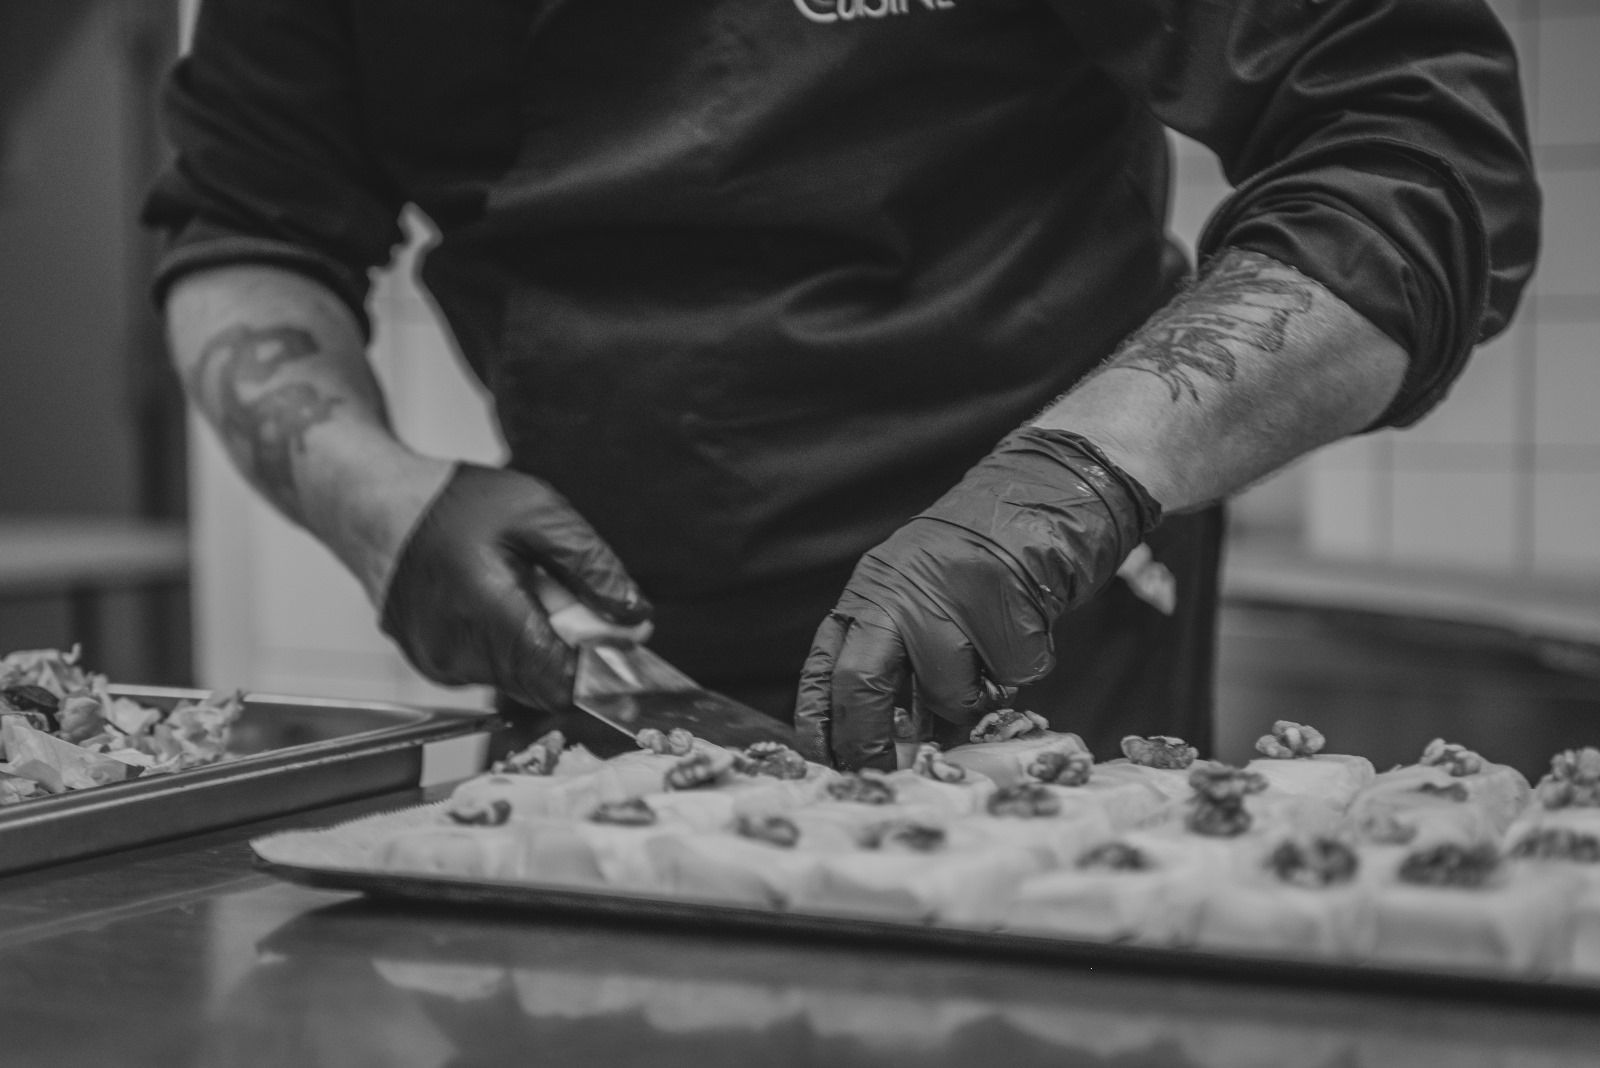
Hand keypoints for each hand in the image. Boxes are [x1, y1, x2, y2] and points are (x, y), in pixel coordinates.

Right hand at [379, 463, 651, 710]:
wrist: (379, 508)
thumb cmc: (457, 504)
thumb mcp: (541, 514)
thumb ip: (593, 569)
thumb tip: (635, 619)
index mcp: (490, 614)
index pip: (563, 683)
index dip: (601, 670)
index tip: (620, 640)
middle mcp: (460, 653)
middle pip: (546, 682)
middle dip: (572, 649)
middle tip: (566, 596)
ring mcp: (441, 665)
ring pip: (520, 678)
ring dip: (540, 644)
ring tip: (521, 589)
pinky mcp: (433, 666)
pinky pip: (491, 669)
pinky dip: (510, 644)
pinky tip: (496, 601)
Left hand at [795, 428, 1159, 769]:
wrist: (1043, 493)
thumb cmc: (981, 558)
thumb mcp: (917, 594)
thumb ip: (898, 655)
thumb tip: (891, 738)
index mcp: (872, 590)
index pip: (826, 666)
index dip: (820, 722)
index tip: (827, 761)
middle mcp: (900, 593)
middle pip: (861, 684)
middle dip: (867, 738)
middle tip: (883, 772)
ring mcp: (952, 602)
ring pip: (948, 696)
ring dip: (973, 697)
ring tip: (991, 652)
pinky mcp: (1006, 613)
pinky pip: (1009, 681)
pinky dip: (1021, 670)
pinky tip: (1025, 627)